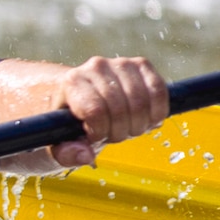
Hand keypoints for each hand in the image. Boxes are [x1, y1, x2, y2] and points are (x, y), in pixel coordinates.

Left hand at [45, 55, 168, 167]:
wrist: (82, 96)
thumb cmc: (70, 122)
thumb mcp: (60, 142)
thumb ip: (67, 153)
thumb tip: (86, 155)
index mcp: (72, 83)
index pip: (96, 111)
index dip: (101, 132)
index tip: (95, 137)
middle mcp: (96, 67)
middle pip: (121, 110)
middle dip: (119, 132)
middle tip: (112, 134)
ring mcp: (120, 64)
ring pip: (142, 103)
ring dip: (138, 125)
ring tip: (126, 127)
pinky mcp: (142, 64)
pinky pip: (159, 92)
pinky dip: (156, 113)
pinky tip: (145, 119)